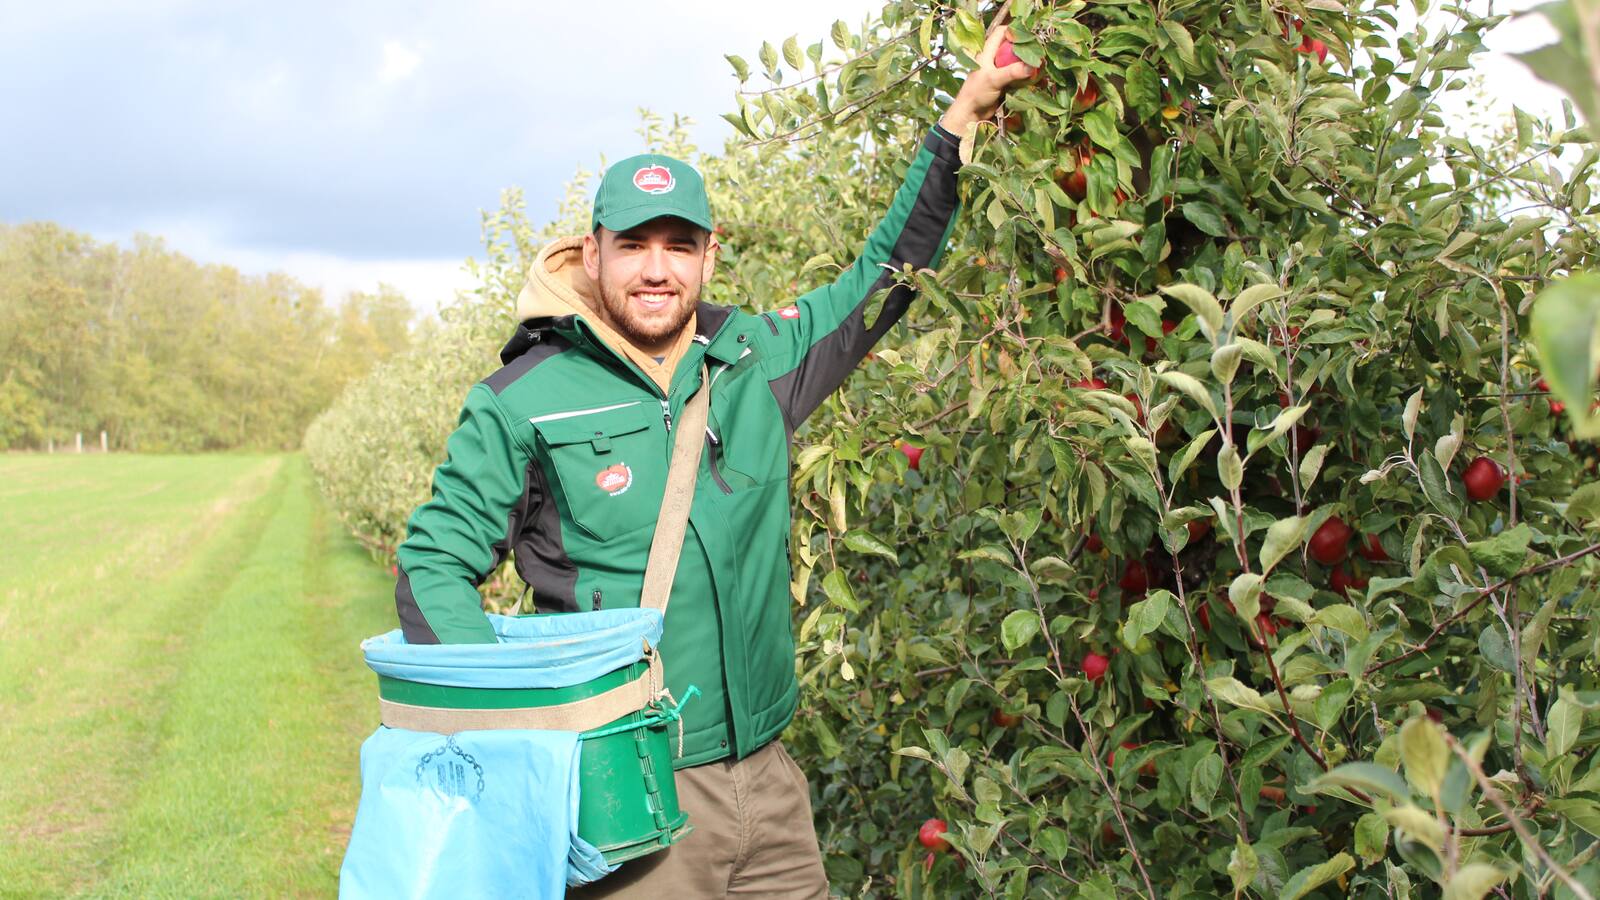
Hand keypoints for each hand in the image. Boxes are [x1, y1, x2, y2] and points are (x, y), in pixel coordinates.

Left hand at [939, 9, 1039, 135]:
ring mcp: (999, 71)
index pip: (1001, 33)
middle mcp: (993, 59)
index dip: (1014, 31)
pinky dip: (1027, 77)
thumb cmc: (976, 93)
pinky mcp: (1004, 83)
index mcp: (987, 52)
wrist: (970, 114)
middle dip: (1025, 49)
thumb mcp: (993, 79)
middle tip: (1039, 52)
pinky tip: (1037, 80)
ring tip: (1041, 66)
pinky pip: (1018, 76)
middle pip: (1012, 47)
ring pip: (1017, 62)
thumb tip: (1032, 66)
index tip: (1029, 36)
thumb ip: (1012, 72)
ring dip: (1028, 64)